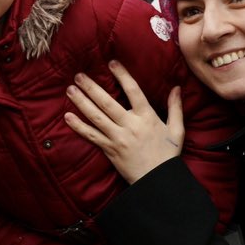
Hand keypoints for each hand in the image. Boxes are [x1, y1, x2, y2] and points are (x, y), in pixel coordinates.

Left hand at [64, 62, 182, 184]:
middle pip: (108, 103)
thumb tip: (176, 87)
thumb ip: (176, 107)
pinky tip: (68, 117)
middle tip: (79, 75)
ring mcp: (117, 138)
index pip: (133, 91)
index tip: (111, 62)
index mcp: (147, 118)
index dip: (122, 76)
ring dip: (82, 103)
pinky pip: (91, 136)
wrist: (157, 181)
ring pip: (96, 117)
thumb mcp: (177, 130)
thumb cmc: (168, 155)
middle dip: (92, 88)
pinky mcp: (109, 150)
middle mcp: (130, 126)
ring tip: (70, 90)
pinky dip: (79, 127)